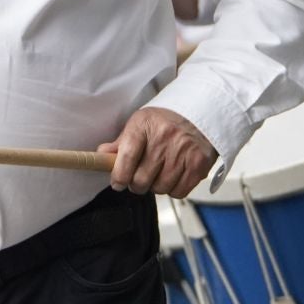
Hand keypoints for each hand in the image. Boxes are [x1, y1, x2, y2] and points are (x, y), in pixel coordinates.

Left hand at [99, 105, 217, 196]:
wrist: (202, 111)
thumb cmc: (166, 120)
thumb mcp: (140, 123)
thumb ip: (121, 143)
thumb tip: (101, 156)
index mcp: (144, 124)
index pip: (126, 156)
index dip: (119, 175)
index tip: (117, 183)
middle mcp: (164, 137)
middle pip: (141, 179)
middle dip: (136, 184)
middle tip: (138, 180)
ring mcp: (183, 151)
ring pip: (160, 188)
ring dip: (156, 187)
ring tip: (158, 175)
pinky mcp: (198, 164)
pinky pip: (179, 192)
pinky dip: (173, 190)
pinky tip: (173, 177)